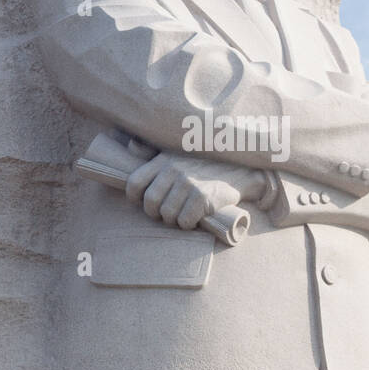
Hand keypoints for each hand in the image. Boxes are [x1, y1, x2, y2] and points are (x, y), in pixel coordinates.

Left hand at [126, 152, 266, 229]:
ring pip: (167, 214)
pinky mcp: (202, 197)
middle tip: (166, 213)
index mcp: (163, 160)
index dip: (136, 198)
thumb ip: (152, 151)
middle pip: (150, 203)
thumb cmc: (202, 166)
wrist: (237, 171)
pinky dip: (188, 224)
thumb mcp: (176, 152)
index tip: (145, 202)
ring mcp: (188, 183)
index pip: (134, 183)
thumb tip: (130, 145)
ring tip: (182, 214)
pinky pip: (184, 221)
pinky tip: (195, 217)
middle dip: (156, 214)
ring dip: (174, 220)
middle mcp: (174, 170)